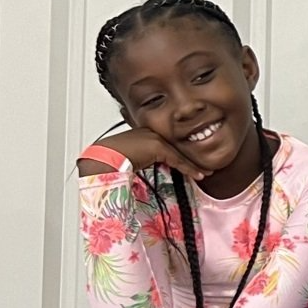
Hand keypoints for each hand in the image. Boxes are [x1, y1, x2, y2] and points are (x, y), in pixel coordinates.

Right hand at [85, 128, 206, 180]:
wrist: (102, 158)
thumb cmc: (111, 160)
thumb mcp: (133, 158)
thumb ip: (146, 160)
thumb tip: (153, 170)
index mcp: (145, 133)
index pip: (169, 144)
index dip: (182, 154)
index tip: (192, 163)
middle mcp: (152, 132)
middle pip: (177, 147)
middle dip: (192, 157)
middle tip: (205, 166)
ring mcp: (155, 137)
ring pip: (180, 153)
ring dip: (194, 164)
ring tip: (206, 172)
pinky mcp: (158, 146)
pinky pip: (177, 159)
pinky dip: (189, 168)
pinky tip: (198, 175)